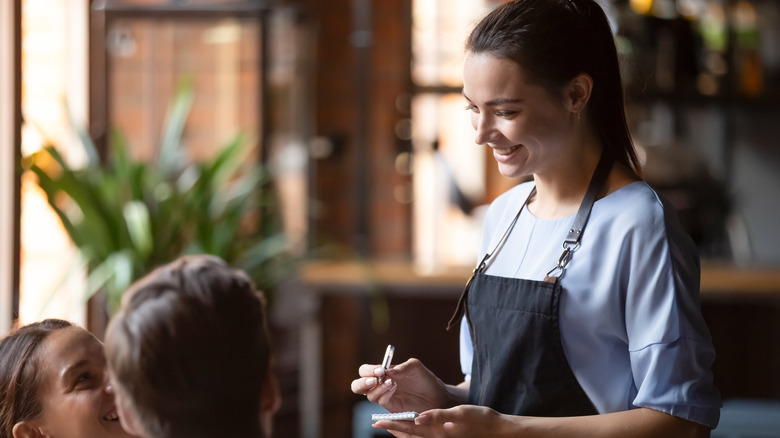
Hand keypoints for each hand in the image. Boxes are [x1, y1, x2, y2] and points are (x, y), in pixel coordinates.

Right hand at [350, 358, 453, 412]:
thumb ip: (401, 367)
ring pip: (368, 395)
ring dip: (377, 388)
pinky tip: (395, 388)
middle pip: (358, 386)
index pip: (364, 371)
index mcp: (382, 373)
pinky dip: (385, 394)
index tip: (380, 370)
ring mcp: (385, 397)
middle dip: (362, 382)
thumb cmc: (425, 379)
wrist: (437, 397)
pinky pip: (381, 402)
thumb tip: (387, 371)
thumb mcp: (415, 367)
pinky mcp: (391, 408)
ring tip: (392, 383)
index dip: (368, 370)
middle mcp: (380, 385)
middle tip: (374, 380)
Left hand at [373, 405, 507, 437]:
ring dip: (402, 429)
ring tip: (390, 423)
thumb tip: (417, 417)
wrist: (497, 430)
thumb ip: (438, 416)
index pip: (410, 429)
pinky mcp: (446, 435)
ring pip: (416, 435)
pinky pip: (424, 434)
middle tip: (378, 422)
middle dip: (394, 428)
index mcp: (438, 433)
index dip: (393, 425)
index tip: (378, 422)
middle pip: (410, 435)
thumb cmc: (481, 420)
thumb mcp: (460, 414)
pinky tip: (413, 422)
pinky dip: (414, 429)